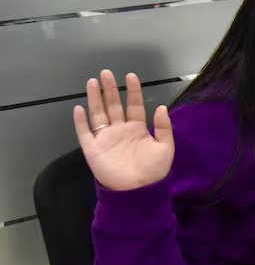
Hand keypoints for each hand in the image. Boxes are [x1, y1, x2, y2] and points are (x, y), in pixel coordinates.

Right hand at [73, 70, 173, 191]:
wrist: (138, 191)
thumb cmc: (154, 170)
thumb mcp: (165, 147)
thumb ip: (164, 127)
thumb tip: (161, 107)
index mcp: (138, 129)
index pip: (134, 105)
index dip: (133, 91)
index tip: (131, 76)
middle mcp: (120, 130)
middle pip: (114, 105)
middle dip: (110, 89)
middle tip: (106, 73)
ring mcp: (106, 139)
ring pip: (98, 114)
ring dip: (95, 98)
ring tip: (93, 82)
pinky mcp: (93, 149)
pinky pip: (84, 133)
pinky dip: (80, 121)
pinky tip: (79, 108)